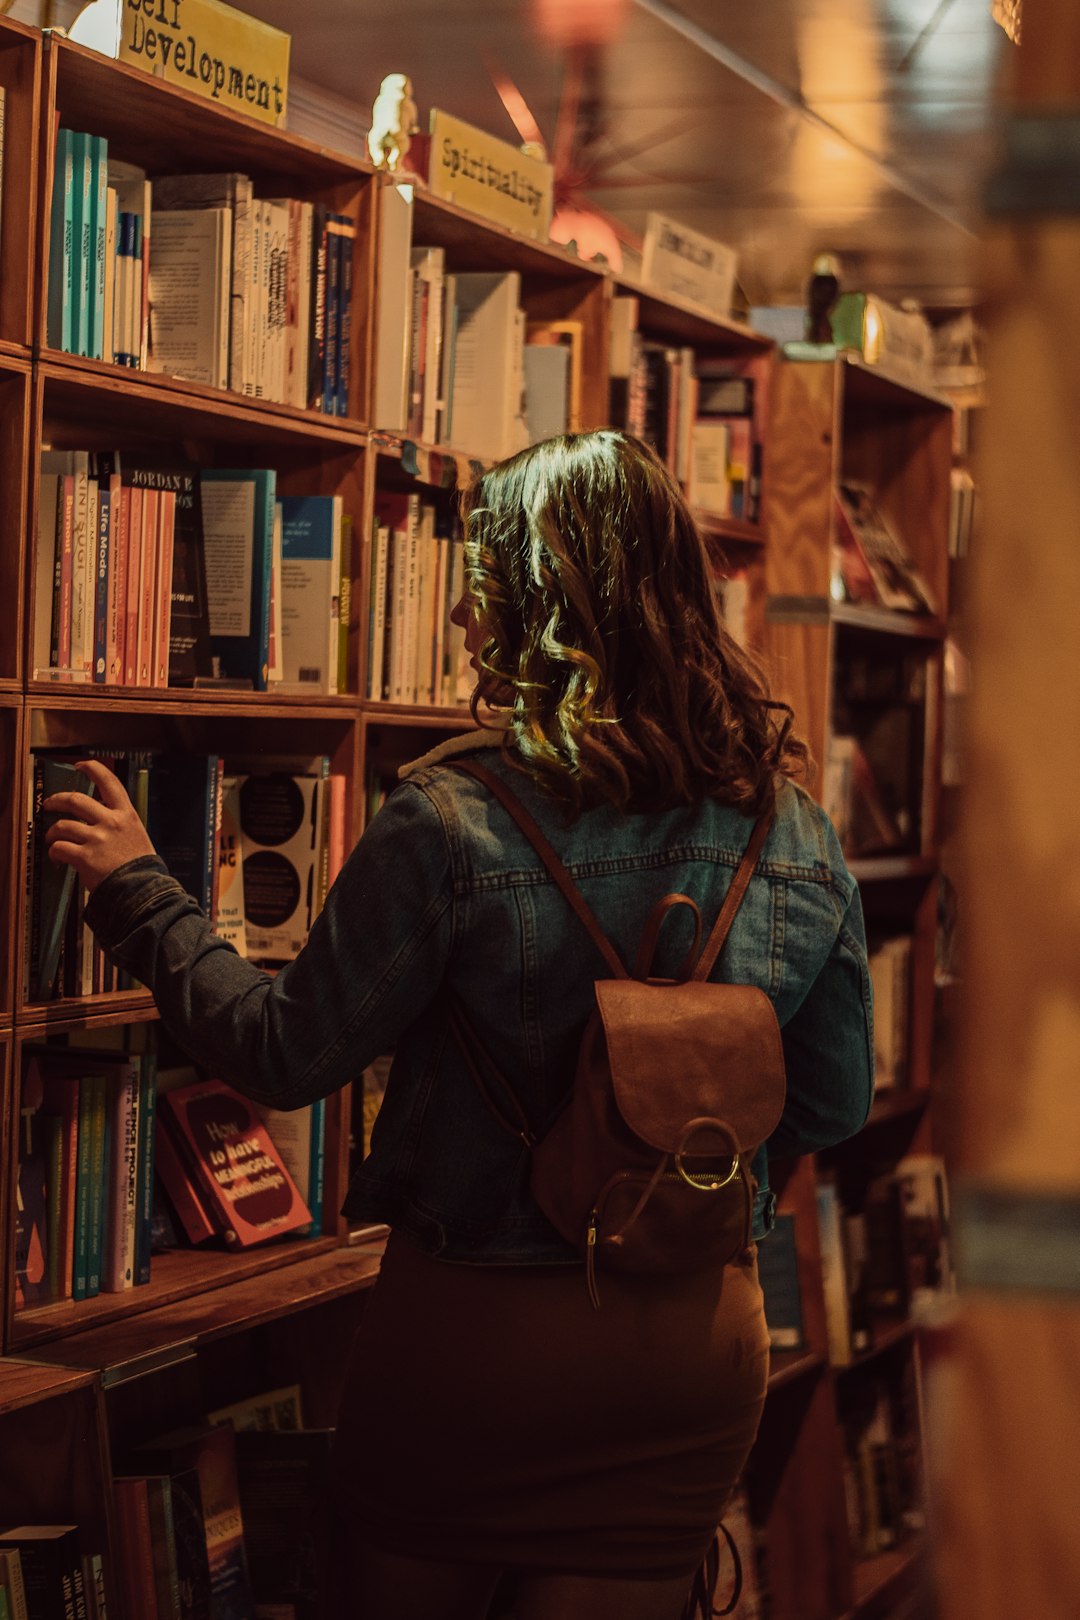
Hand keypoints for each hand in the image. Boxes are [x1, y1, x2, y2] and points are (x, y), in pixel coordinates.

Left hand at [43, 758, 156, 891]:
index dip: (92, 769)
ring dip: (53, 832)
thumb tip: (102, 820)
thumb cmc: (142, 868)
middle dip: (57, 800)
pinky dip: (54, 852)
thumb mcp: (138, 837)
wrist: (143, 891)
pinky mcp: (85, 857)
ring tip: (53, 839)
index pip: (109, 782)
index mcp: (127, 815)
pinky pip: (59, 848)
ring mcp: (97, 839)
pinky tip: (58, 858)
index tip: (81, 766)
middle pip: (76, 800)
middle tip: (50, 804)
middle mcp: (111, 822)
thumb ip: (121, 825)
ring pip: (63, 825)